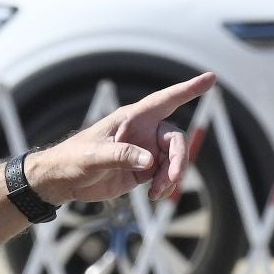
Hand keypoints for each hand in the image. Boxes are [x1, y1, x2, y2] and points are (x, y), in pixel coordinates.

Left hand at [24, 72, 216, 206]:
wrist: (62, 180)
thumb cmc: (73, 159)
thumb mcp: (94, 156)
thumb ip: (121, 155)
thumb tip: (150, 161)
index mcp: (131, 119)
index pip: (165, 100)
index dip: (188, 89)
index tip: (211, 78)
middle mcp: (142, 132)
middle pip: (175, 139)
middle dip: (179, 158)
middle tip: (172, 177)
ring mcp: (145, 151)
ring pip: (173, 160)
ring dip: (171, 176)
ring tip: (157, 193)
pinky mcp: (142, 170)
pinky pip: (164, 175)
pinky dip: (164, 185)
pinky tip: (154, 196)